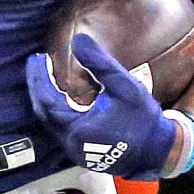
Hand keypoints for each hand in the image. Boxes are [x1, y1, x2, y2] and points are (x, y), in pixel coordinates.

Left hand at [26, 34, 175, 179]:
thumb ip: (100, 64)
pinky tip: (61, 99)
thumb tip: (78, 40)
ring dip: (45, 99)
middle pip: (43, 112)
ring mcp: (74, 150)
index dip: (39, 77)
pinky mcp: (80, 152)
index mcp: (77, 127)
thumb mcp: (124, 86)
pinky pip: (59, 128)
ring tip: (45, 78)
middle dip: (37, 86)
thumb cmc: (142, 119)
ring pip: (50, 122)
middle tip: (37, 64)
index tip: (38, 57)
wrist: (156, 151)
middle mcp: (70, 142)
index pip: (47, 100)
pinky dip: (55, 110)